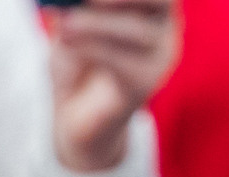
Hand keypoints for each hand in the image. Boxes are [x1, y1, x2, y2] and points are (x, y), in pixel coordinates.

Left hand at [48, 0, 179, 174]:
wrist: (75, 114)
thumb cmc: (75, 60)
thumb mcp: (68, 25)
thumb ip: (71, 8)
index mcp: (150, 4)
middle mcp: (163, 23)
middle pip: (157, 0)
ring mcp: (160, 53)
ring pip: (135, 30)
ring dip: (96, 24)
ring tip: (65, 23)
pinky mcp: (146, 81)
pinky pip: (123, 61)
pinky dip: (92, 48)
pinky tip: (68, 43)